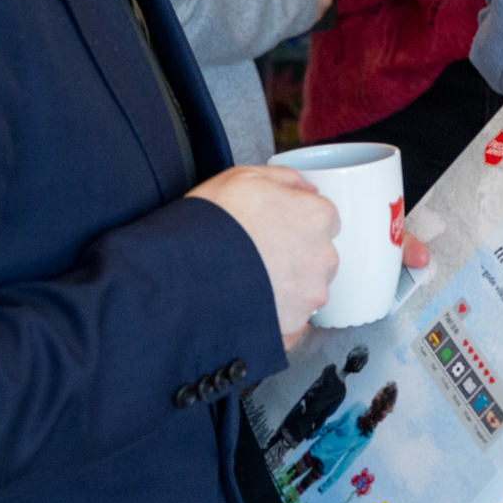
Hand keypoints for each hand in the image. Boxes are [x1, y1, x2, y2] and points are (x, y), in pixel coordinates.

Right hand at [188, 166, 339, 348]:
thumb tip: (306, 189)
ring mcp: (309, 295)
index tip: (273, 228)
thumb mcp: (243, 177)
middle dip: (294, 256)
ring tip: (248, 281)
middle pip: (318, 256)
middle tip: (257, 255)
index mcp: (317, 217)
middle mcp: (323, 258)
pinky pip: (290, 320)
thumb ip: (285, 179)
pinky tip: (248, 304)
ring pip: (306, 289)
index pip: (323, 219)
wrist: (179, 273)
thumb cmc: (210, 223)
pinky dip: (274, 315)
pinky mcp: (292, 325)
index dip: (294, 222)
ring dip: (284, 287)